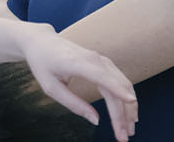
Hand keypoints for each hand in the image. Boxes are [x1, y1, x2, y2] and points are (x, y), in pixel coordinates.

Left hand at [17, 23, 137, 140]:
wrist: (42, 42)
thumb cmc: (44, 65)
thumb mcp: (51, 88)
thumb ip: (73, 104)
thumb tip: (96, 121)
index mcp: (77, 63)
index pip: (102, 77)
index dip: (117, 89)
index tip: (131, 102)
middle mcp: (94, 59)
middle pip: (116, 87)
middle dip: (123, 113)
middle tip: (124, 137)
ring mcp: (101, 60)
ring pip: (123, 84)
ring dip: (129, 107)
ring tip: (129, 129)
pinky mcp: (104, 63)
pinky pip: (120, 81)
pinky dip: (127, 97)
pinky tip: (129, 112)